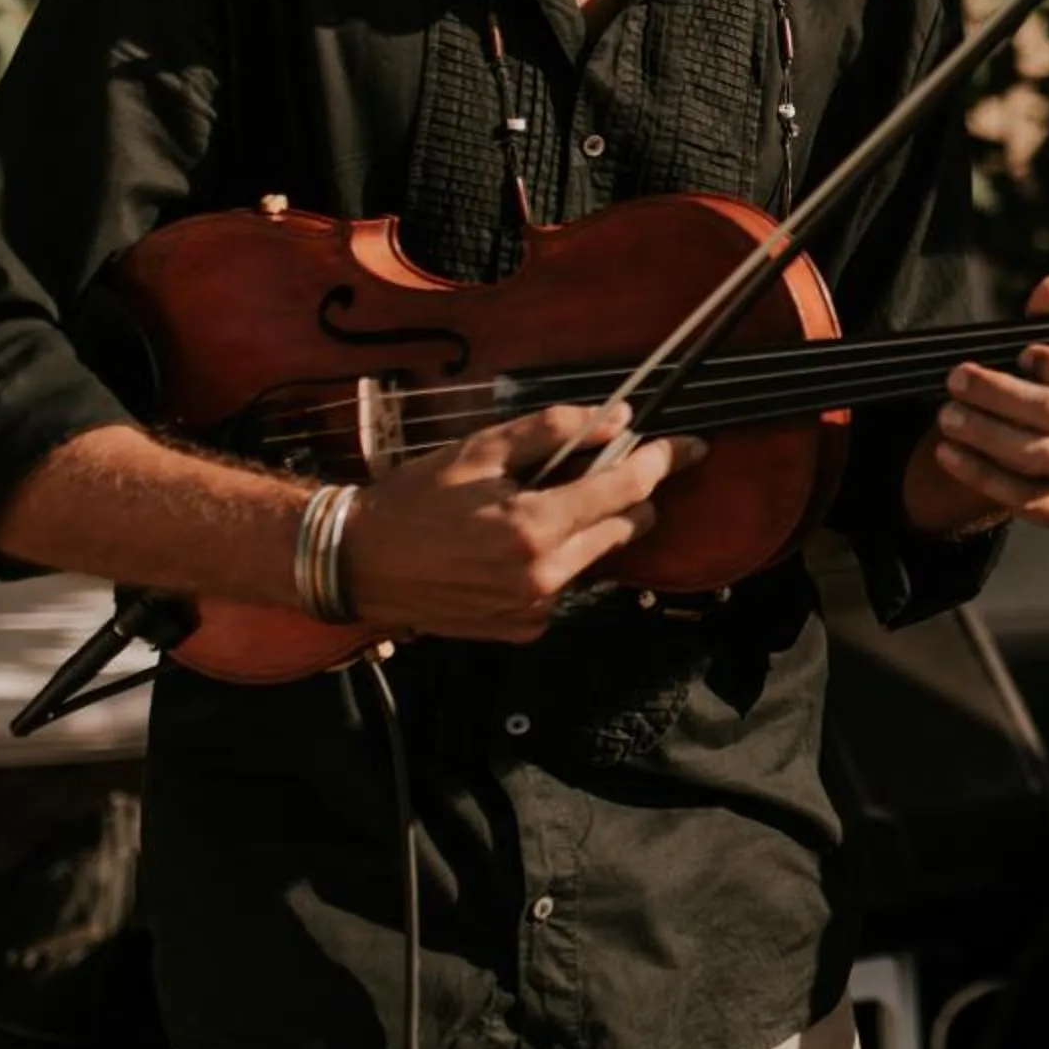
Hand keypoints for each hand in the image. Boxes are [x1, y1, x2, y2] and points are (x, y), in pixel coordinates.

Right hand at [340, 402, 704, 641]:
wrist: (359, 563)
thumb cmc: (415, 499)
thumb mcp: (481, 449)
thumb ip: (554, 431)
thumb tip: (617, 419)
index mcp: (535, 527)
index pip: (626, 490)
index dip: (661, 461)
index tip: (689, 446)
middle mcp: (543, 576)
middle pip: (624, 527)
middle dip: (625, 494)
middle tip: (602, 466)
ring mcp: (535, 608)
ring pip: (596, 556)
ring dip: (587, 526)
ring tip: (538, 504)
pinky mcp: (524, 629)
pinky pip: (565, 585)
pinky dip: (558, 559)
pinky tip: (515, 545)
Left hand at [915, 274, 1048, 528]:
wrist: (1021, 450)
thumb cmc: (1035, 391)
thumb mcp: (1038, 353)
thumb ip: (1048, 321)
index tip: (1020, 355)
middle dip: (1001, 395)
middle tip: (956, 380)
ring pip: (1040, 457)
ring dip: (986, 435)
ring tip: (947, 417)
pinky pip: (1026, 498)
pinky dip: (981, 475)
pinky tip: (949, 453)